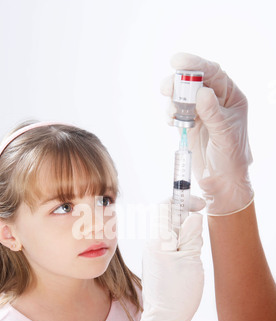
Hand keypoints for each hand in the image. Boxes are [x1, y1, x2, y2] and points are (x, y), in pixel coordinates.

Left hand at [131, 199, 203, 320]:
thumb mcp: (191, 261)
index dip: (183, 200)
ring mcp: (154, 255)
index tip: (199, 205)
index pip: (165, 206)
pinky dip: (183, 249)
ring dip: (187, 238)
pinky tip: (188, 264)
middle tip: (198, 240)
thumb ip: (192, 236)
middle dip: (187, 223)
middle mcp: (153, 245)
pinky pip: (171, 247)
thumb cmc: (178, 293)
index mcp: (158, 241)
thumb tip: (192, 217)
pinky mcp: (158, 264)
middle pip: (170, 220)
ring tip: (193, 257)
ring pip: (173, 234)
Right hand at [161, 53, 253, 215]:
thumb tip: (202, 92)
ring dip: (173, 100)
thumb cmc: (231, 157)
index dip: (195, 64)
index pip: (213, 73)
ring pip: (182, 96)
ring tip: (172, 113)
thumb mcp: (225, 134)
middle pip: (194, 81)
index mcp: (231, 97)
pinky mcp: (189, 123)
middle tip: (165, 88)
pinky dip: (171, 114)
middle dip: (178, 82)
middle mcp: (216, 101)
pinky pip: (176, 112)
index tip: (177, 62)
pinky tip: (172, 122)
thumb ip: (213, 113)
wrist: (222, 180)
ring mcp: (201, 111)